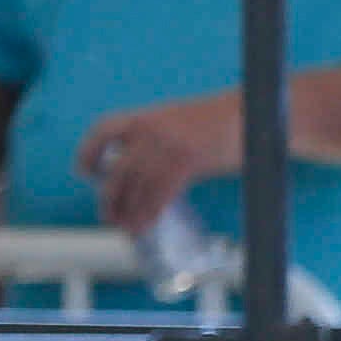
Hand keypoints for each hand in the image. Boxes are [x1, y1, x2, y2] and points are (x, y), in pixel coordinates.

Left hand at [74, 90, 244, 238]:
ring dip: (128, 211)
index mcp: (149, 116)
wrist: (255, 113)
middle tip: (108, 215)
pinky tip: (145, 224)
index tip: (85, 171)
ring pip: (137, 185)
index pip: (105, 130)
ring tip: (126, 227)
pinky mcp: (188, 161)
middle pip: (119, 168)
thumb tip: (147, 169)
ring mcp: (169, 144)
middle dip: (110, 196)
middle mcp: (153, 129)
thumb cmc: (226, 121)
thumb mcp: (183, 122)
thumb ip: (161, 140)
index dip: (89, 152)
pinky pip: (160, 193)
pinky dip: (149, 212)